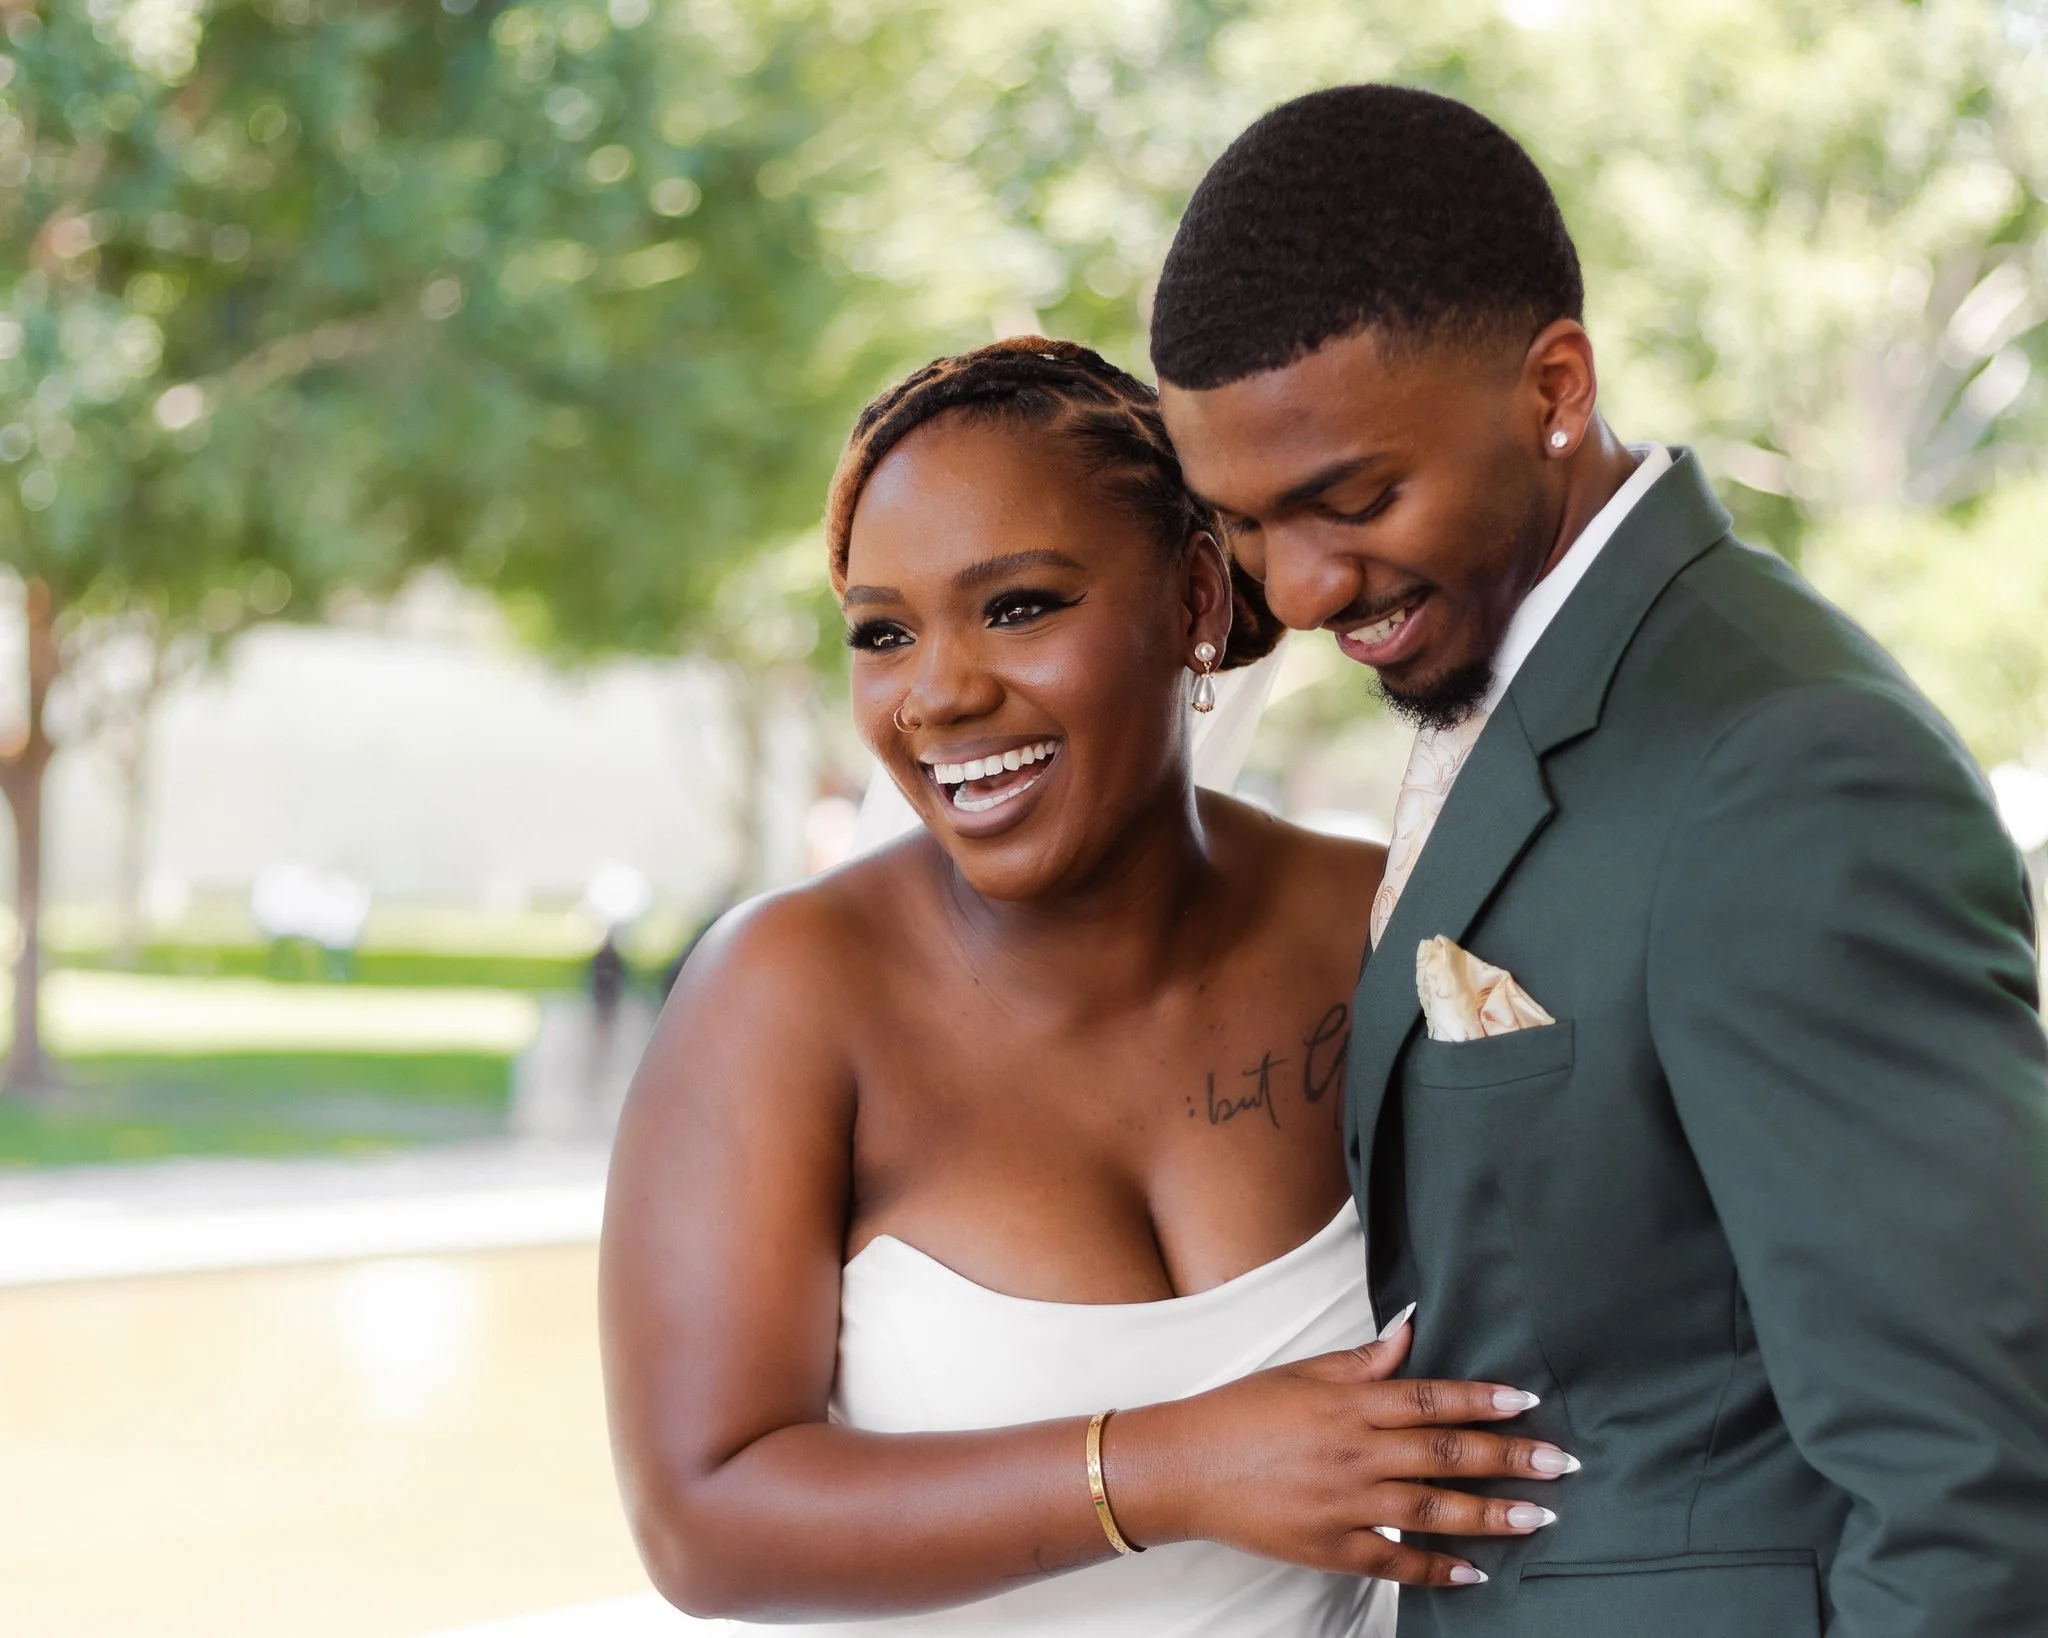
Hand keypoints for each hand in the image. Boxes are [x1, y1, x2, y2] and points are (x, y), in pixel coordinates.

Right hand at [1106, 1317, 1576, 1586]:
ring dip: (1490, 1514)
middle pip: (1445, 1454)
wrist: (1185, 1467)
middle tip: (1560, 1464)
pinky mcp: (1332, 1547)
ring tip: (1539, 1517)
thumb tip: (1408, 1331)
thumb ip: (1361, 1361)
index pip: (1429, 1398)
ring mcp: (1345, 1504)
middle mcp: (1354, 1453)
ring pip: (1432, 1511)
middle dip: (1509, 1458)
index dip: (1481, 1400)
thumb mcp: (1300, 1374)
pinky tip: (1476, 1571)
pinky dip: (1437, 1568)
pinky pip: (1395, 1562)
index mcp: (1348, 1405)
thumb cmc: (1241, 1412)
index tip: (1526, 1402)